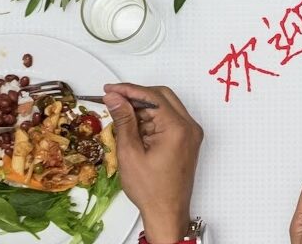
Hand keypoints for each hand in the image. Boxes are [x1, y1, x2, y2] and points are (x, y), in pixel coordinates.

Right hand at [103, 84, 202, 243]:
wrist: (167, 212)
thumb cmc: (151, 190)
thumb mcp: (130, 153)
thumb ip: (124, 121)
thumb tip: (115, 98)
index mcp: (177, 129)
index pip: (152, 97)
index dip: (128, 90)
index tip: (110, 89)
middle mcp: (189, 127)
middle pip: (162, 96)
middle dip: (137, 95)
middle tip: (114, 99)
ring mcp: (191, 133)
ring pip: (166, 105)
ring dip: (144, 106)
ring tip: (122, 116)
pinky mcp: (188, 139)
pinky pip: (170, 118)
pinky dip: (153, 118)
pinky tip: (136, 126)